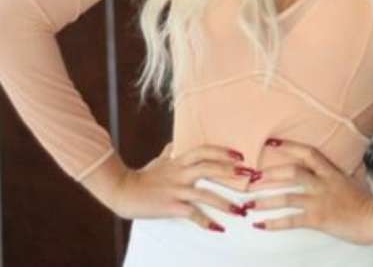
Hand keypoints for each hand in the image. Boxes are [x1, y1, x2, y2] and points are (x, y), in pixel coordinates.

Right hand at [110, 142, 249, 231]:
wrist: (123, 191)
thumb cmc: (142, 177)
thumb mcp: (158, 161)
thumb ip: (169, 153)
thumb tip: (174, 144)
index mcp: (179, 161)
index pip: (204, 151)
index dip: (223, 152)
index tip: (239, 156)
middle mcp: (180, 173)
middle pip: (209, 168)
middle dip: (231, 172)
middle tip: (249, 177)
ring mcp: (176, 190)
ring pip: (205, 194)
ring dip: (225, 202)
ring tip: (240, 210)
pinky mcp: (171, 206)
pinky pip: (192, 214)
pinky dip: (206, 222)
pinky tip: (218, 228)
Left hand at [245, 138, 372, 244]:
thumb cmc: (367, 200)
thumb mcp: (359, 178)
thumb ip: (351, 169)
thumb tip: (354, 160)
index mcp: (331, 172)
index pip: (308, 153)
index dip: (289, 146)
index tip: (272, 143)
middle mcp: (322, 184)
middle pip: (292, 173)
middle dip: (270, 175)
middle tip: (252, 178)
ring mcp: (319, 201)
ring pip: (287, 198)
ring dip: (266, 200)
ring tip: (249, 203)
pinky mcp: (317, 219)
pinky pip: (291, 220)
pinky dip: (274, 223)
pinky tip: (260, 225)